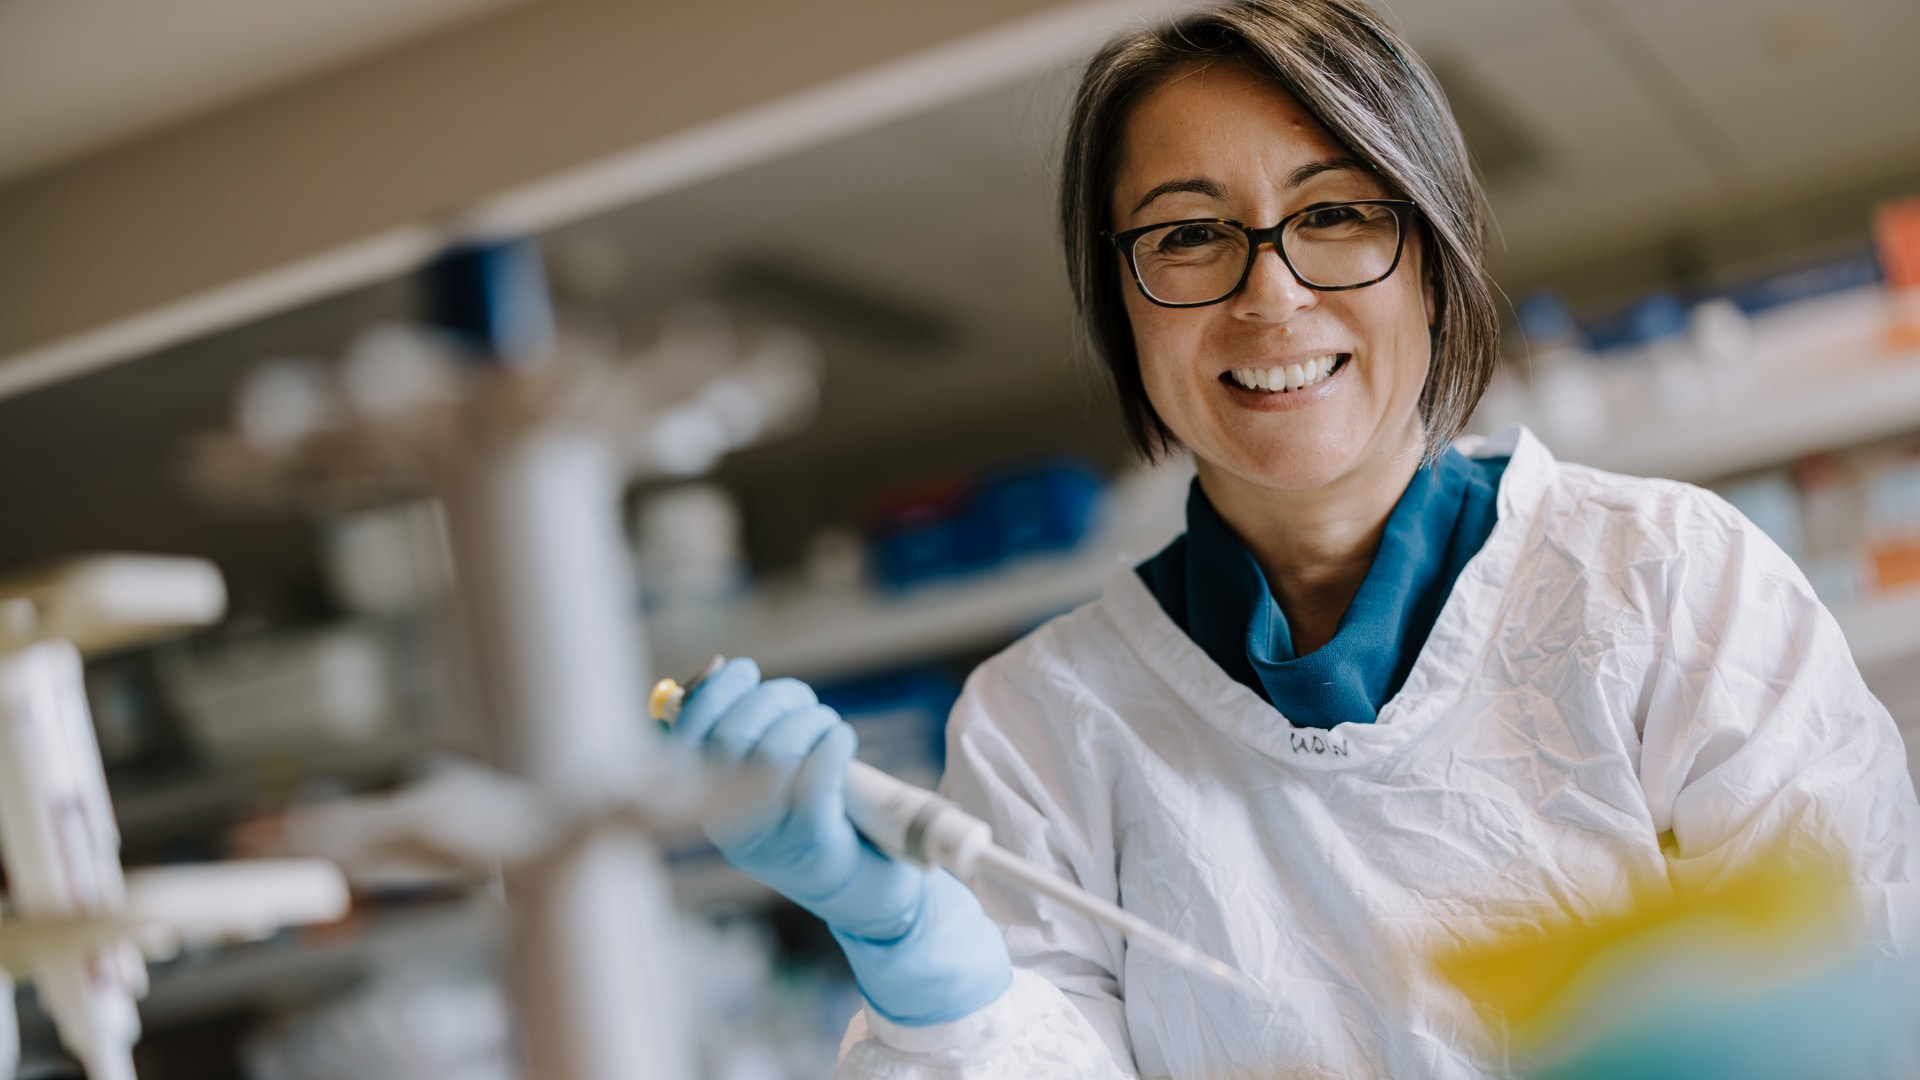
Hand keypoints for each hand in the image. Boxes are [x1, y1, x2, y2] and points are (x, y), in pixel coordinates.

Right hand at [669, 658, 1011, 1024]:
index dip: (711, 693)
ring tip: (826, 724)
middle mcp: (729, 825)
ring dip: (807, 719)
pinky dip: (831, 745)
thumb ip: (741, 733)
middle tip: (802, 701)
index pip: (684, 739)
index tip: (742, 669)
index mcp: (707, 804)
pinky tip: (841, 739)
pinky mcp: (815, 846)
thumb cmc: (816, 822)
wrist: (866, 897)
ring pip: (773, 754)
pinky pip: (814, 781)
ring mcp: (772, 838)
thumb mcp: (767, 780)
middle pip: (731, 737)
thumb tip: (716, 669)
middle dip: (771, 699)